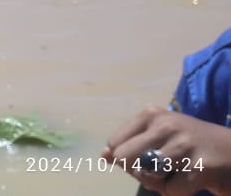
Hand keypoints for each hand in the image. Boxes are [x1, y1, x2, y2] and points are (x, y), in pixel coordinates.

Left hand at [103, 107, 230, 195]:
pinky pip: (170, 190)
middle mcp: (166, 124)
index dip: (128, 160)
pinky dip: (178, 192)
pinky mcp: (201, 166)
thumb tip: (103, 155)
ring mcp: (184, 144)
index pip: (115, 144)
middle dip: (140, 172)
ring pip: (146, 175)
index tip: (150, 157)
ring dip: (161, 184)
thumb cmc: (194, 147)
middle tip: (164, 170)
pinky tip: (194, 182)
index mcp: (152, 115)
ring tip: (180, 174)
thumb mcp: (160, 138)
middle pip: (125, 158)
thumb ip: (130, 146)